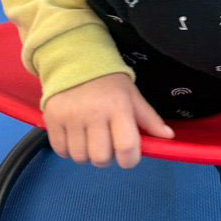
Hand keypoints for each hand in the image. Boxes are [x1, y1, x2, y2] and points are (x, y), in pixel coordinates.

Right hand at [43, 73, 173, 168]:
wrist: (74, 61)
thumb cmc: (109, 82)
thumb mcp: (132, 96)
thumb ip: (149, 119)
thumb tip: (169, 138)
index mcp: (118, 107)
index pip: (127, 148)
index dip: (130, 160)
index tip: (128, 154)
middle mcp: (94, 113)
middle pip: (101, 158)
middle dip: (107, 156)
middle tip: (106, 141)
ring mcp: (70, 117)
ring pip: (80, 158)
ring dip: (87, 153)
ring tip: (89, 136)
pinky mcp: (52, 119)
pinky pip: (60, 151)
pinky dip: (68, 149)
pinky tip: (75, 135)